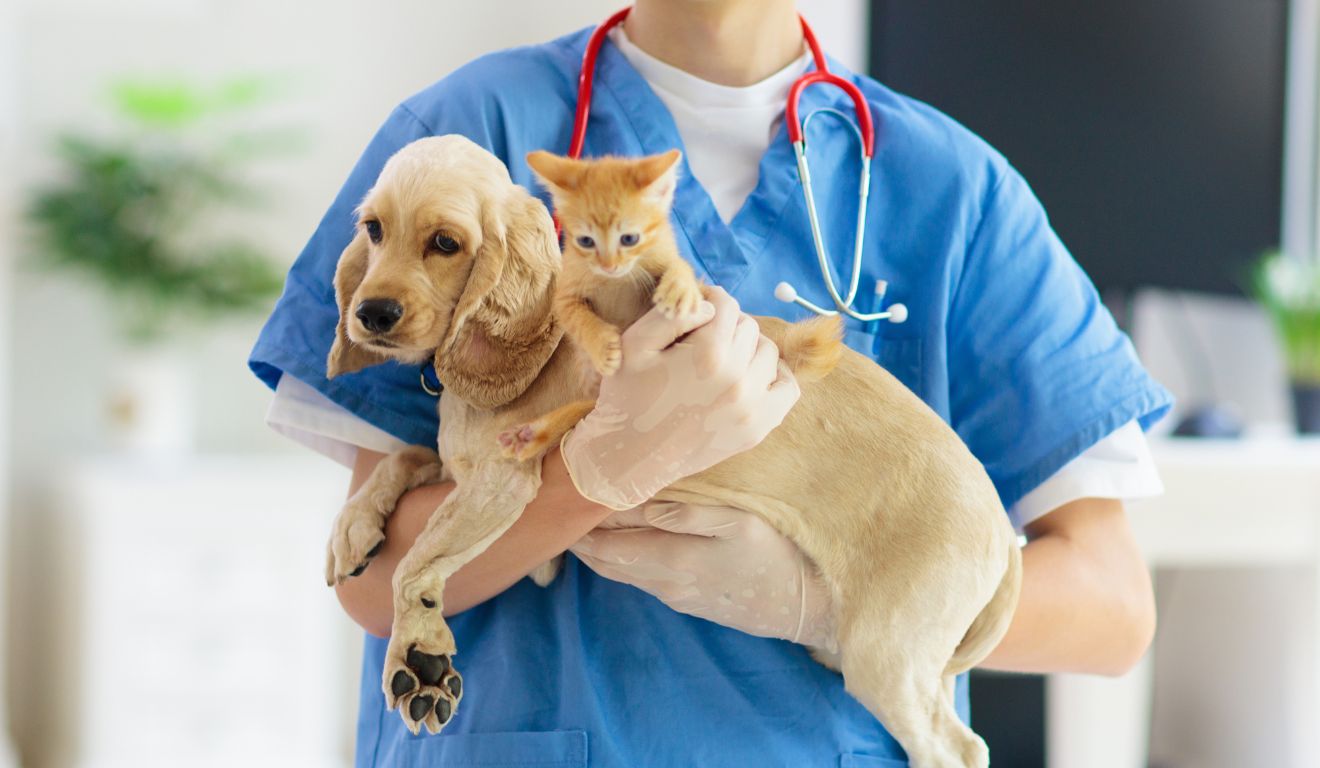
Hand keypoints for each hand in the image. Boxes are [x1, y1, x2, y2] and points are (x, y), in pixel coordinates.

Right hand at [560, 287, 799, 510]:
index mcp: (708, 354)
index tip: (696, 311)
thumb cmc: (626, 396)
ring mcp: (752, 407)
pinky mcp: (757, 428)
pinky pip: (787, 388)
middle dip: (726, 326)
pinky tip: (750, 377)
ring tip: (722, 359)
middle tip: (702, 339)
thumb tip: (710, 303)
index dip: (709, 299)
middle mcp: (737, 379)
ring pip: (768, 353)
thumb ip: (673, 313)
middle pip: (748, 327)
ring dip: (748, 349)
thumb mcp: (634, 344)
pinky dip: (774, 376)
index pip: (726, 305)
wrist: (629, 457)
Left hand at [571, 502, 837, 651]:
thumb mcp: (736, 523)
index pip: (609, 543)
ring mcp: (673, 595)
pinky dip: (620, 561)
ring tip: (582, 525)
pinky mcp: (684, 601)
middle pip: (606, 563)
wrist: (799, 606)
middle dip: (581, 540)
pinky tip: (621, 544)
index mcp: (671, 558)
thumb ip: (685, 513)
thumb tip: (640, 502)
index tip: (564, 499)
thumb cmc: (772, 556)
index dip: (583, 525)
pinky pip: (639, 580)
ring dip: (598, 552)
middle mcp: (663, 582)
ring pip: (620, 574)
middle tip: (560, 512)